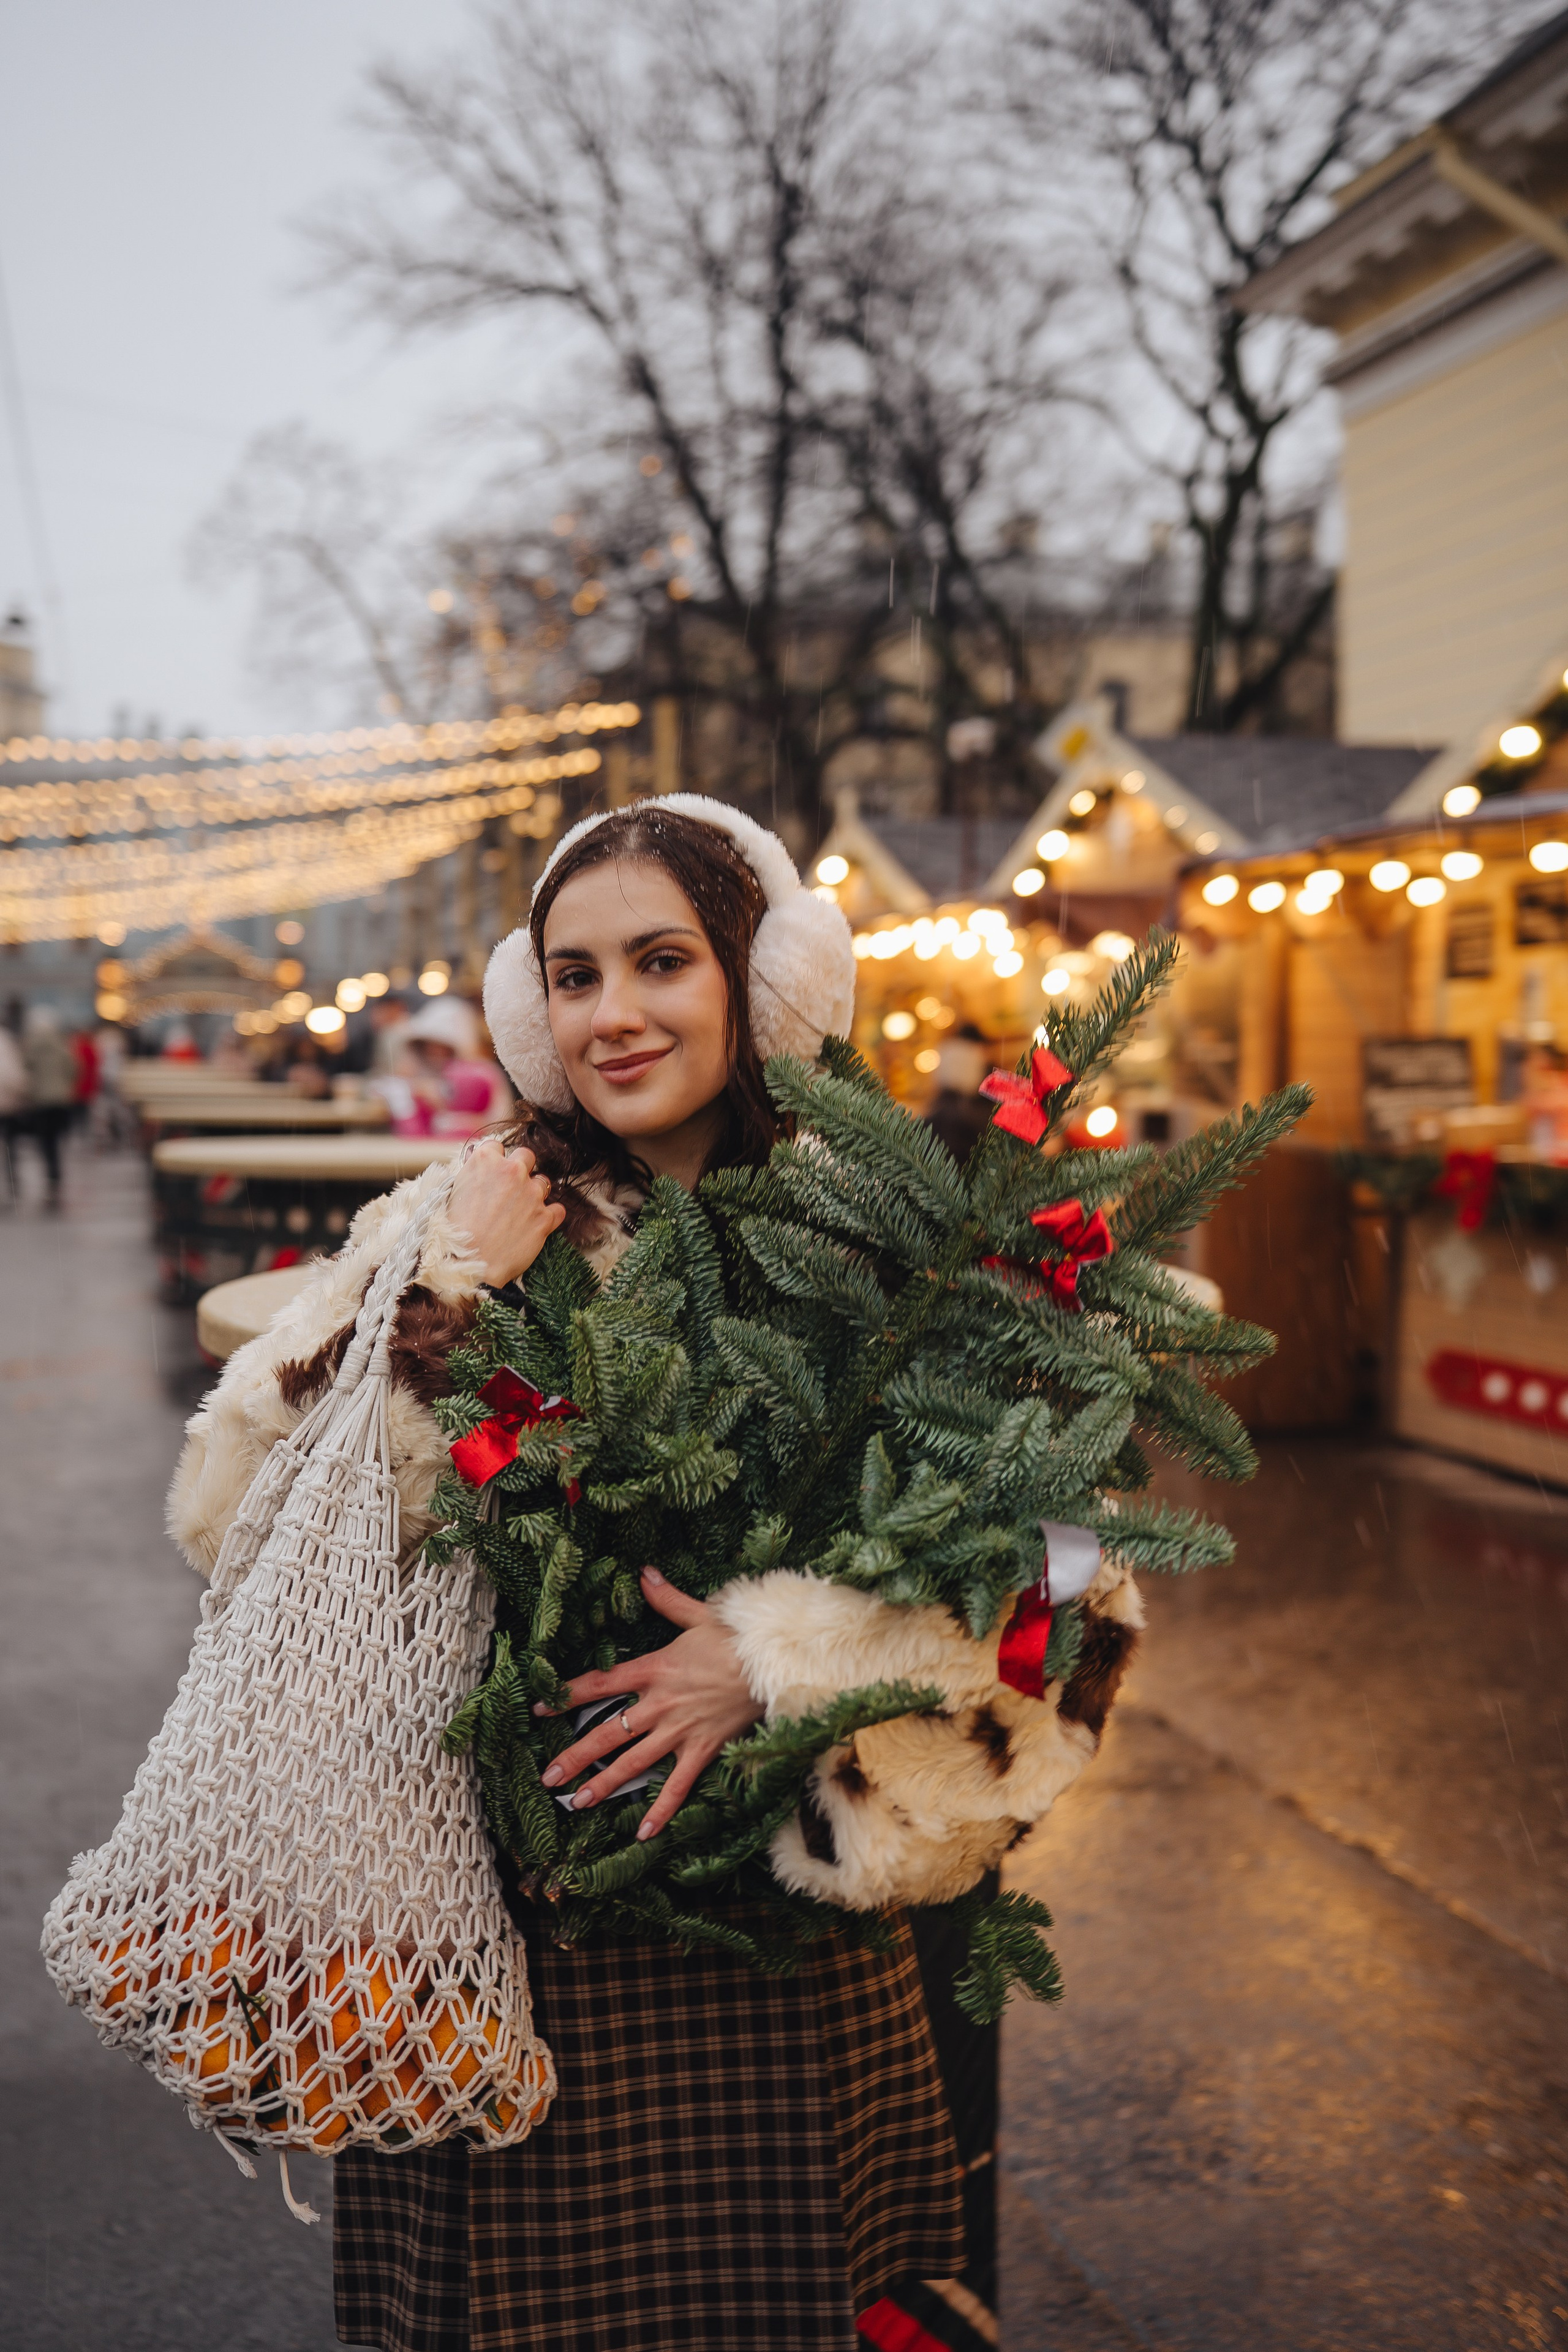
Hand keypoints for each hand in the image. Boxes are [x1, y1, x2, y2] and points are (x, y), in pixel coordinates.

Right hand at [449, 1135, 564, 1285]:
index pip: (497, 1146)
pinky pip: (557, 1210)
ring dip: (535, 1193)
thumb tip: (479, 1165)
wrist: (466, 1265)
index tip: (493, 1173)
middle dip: (520, 1169)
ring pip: (544, 1182)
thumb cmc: (452, 1232)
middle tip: (510, 1189)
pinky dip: (550, 1217)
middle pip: (526, 1156)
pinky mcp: (545, 1218)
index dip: (495, 1161)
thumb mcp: (451, 1192)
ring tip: (521, 1211)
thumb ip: (471, 1174)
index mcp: (485, 1161)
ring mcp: (531, 1194)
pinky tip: (537, 1225)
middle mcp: (512, 1171)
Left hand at [535, 1568, 764, 1838]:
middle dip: (575, 1756)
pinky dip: (660, 1810)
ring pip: (634, 1763)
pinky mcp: (703, 1749)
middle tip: (548, 1776)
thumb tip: (644, 1572)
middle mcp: (660, 1704)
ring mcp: (680, 1730)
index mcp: (654, 1669)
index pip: (600, 1684)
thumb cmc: (738, 1638)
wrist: (775, 1664)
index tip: (539, 1709)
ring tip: (577, 1803)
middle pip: (608, 1733)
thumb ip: (666, 1598)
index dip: (566, 1696)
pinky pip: (678, 1785)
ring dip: (604, 1784)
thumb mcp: (700, 1614)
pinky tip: (642, 1832)